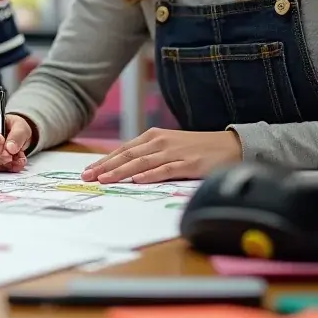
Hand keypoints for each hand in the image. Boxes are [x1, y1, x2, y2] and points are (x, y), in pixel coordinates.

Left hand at [81, 128, 242, 183]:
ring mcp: (173, 152)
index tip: (88, 170)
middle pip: (127, 155)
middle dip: (105, 166)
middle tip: (88, 177)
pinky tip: (137, 180)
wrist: (230, 145)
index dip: (104, 161)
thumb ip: (148, 155)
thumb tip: (124, 168)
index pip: (122, 150)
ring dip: (120, 171)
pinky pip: (165, 170)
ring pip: (141, 162)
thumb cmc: (196, 148)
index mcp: (152, 137)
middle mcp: (159, 142)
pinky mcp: (188, 163)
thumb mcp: (168, 146)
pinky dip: (150, 175)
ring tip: (104, 179)